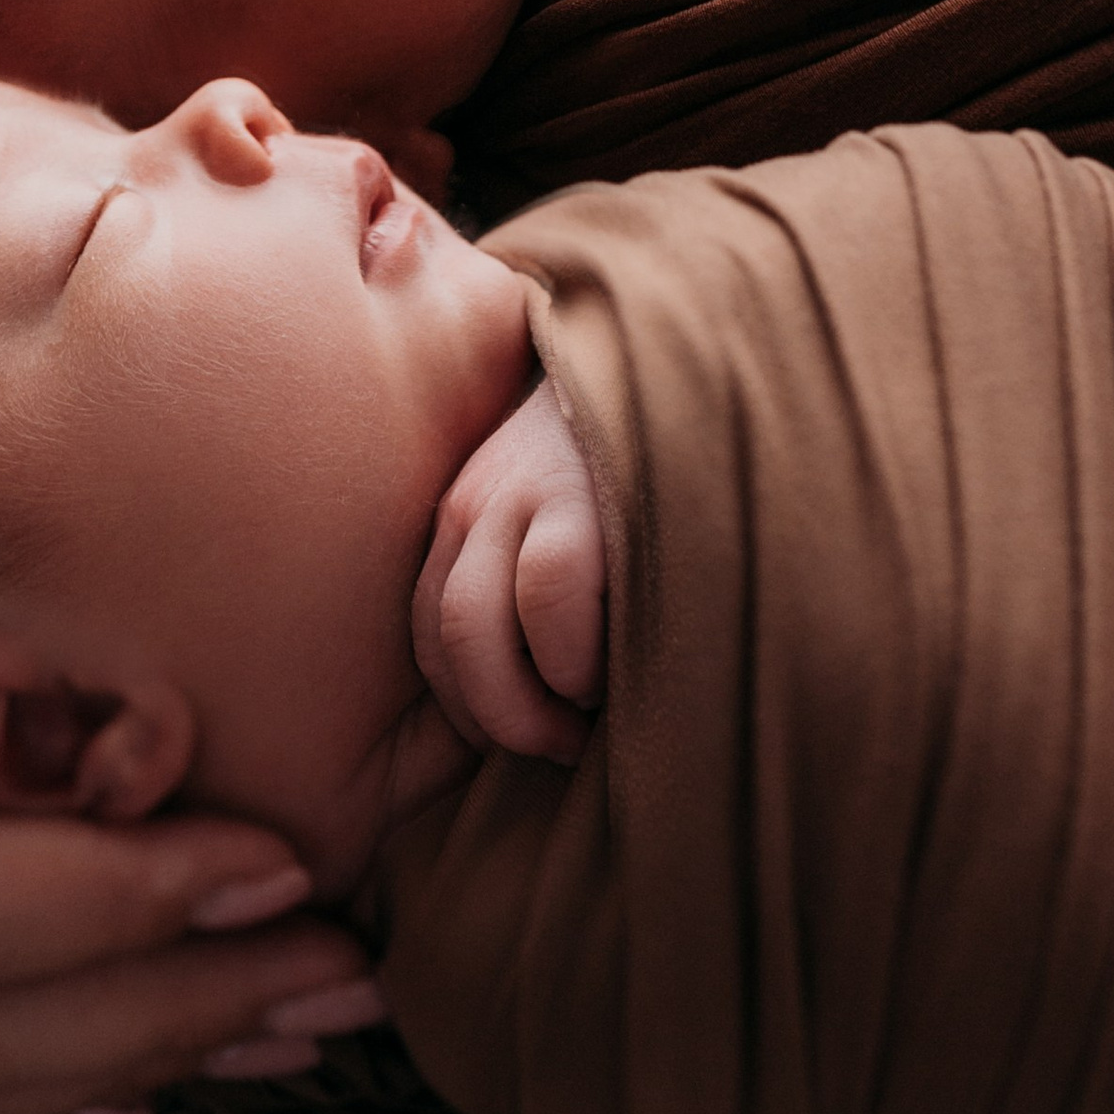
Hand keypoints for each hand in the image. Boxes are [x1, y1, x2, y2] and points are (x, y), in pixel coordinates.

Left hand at [410, 380, 605, 769]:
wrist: (684, 367)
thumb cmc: (643, 473)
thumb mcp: (570, 520)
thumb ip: (537, 583)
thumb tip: (549, 707)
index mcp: (466, 515)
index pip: (429, 634)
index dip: (473, 709)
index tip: (531, 738)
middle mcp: (476, 501)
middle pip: (445, 639)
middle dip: (495, 719)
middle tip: (558, 746)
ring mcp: (520, 490)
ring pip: (476, 625)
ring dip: (528, 700)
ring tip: (585, 714)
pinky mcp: (578, 488)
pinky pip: (547, 591)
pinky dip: (571, 654)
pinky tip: (611, 670)